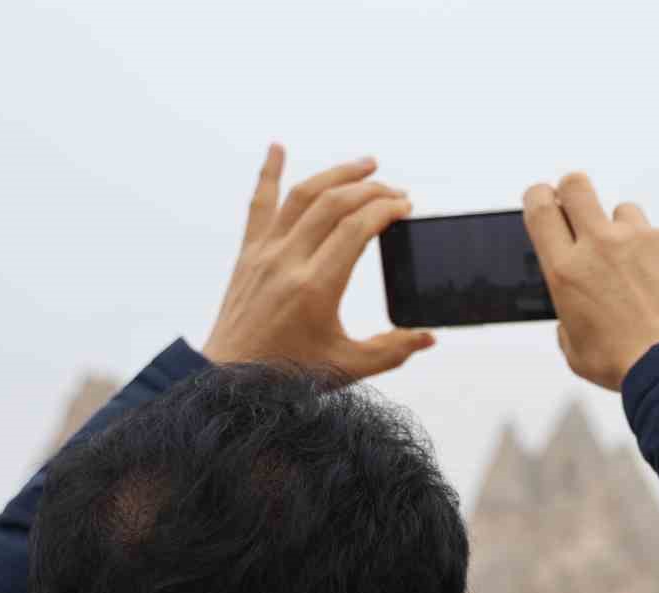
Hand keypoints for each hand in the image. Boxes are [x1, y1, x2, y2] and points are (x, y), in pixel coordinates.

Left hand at [203, 145, 434, 378]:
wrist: (229, 380)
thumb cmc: (288, 375)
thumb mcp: (348, 366)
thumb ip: (392, 350)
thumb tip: (429, 336)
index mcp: (315, 288)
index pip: (357, 229)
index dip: (386, 210)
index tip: (406, 208)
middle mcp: (288, 262)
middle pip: (334, 204)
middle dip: (371, 190)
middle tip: (397, 193)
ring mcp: (264, 253)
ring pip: (302, 195)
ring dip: (337, 174)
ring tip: (366, 164)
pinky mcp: (248, 254)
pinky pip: (259, 204)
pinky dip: (268, 172)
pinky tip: (277, 146)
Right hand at [522, 173, 658, 390]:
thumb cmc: (625, 363)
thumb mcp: (575, 350)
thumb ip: (568, 320)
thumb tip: (574, 312)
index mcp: (566, 270)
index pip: (541, 209)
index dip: (539, 196)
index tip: (544, 197)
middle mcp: (599, 245)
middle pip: (577, 186)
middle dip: (573, 191)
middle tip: (582, 211)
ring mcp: (640, 239)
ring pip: (624, 211)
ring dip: (624, 231)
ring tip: (637, 269)